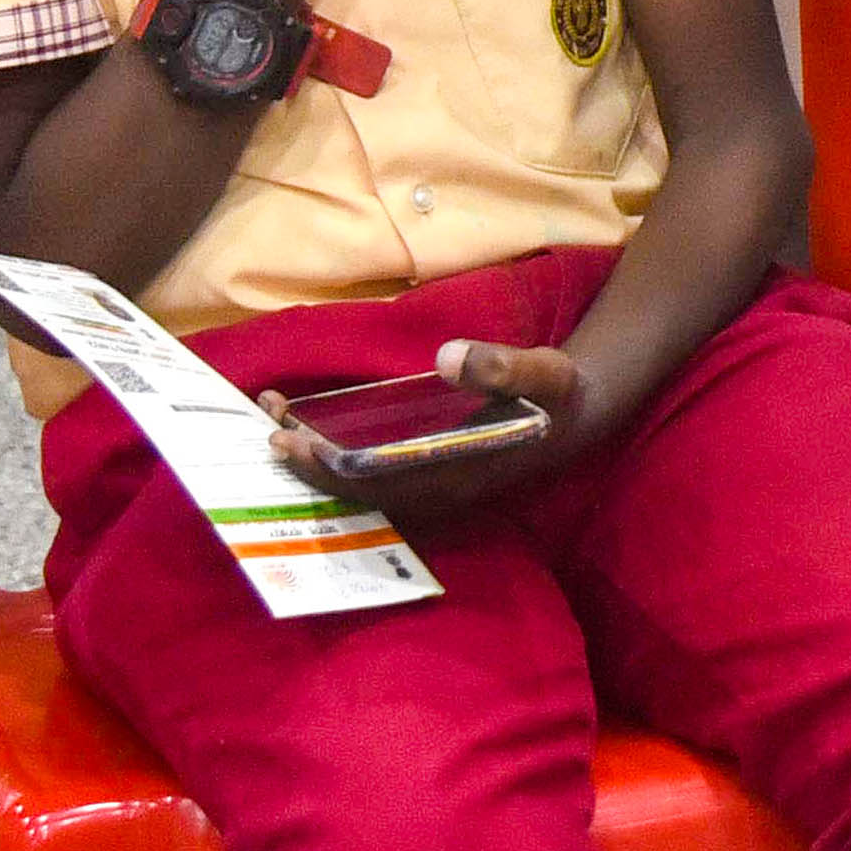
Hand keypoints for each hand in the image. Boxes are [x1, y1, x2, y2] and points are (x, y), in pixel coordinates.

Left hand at [263, 338, 592, 521]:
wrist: (581, 413)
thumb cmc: (560, 393)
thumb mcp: (544, 372)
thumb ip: (503, 367)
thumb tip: (447, 356)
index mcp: (457, 477)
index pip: (378, 485)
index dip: (330, 469)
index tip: (292, 442)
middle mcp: (436, 493)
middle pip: (357, 494)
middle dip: (308, 467)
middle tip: (270, 432)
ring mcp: (430, 487)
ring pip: (359, 489)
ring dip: (315, 464)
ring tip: (278, 424)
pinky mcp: (427, 473)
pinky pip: (370, 476)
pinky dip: (335, 459)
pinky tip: (313, 429)